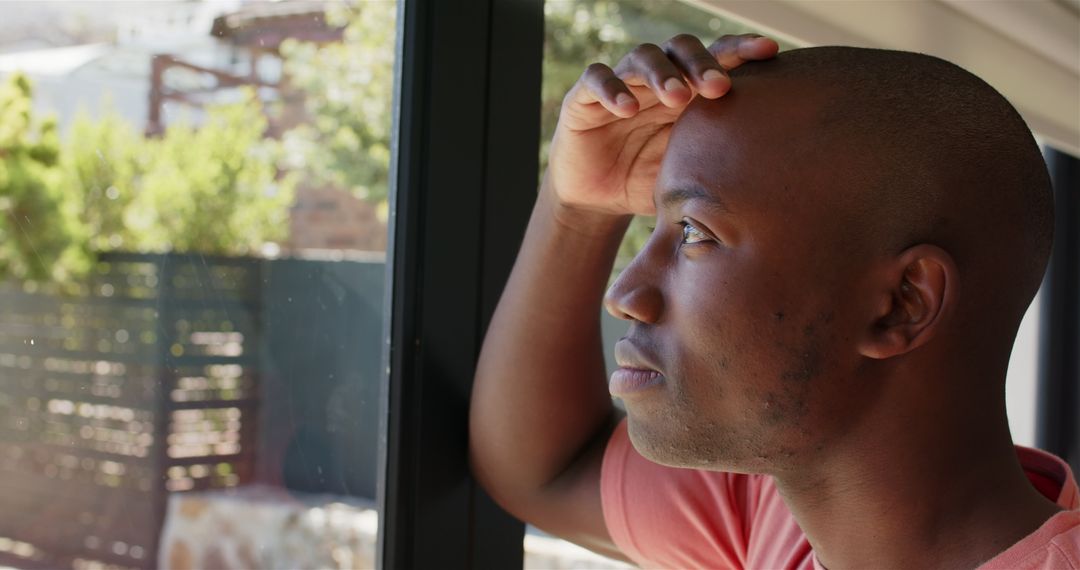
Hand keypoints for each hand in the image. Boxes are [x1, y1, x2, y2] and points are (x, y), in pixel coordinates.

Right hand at [546, 34, 778, 216]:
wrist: (597, 200)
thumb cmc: (649, 182)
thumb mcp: (687, 174)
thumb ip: (717, 166)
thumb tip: (768, 179)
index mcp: (687, 91)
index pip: (716, 59)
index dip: (740, 50)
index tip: (769, 52)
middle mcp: (655, 79)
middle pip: (682, 48)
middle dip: (703, 63)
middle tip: (719, 87)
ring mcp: (621, 84)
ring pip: (643, 56)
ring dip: (663, 73)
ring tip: (677, 97)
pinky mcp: (585, 98)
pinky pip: (596, 79)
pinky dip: (612, 88)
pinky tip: (627, 108)